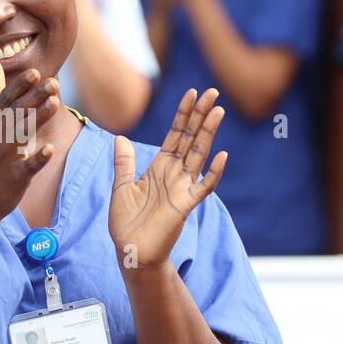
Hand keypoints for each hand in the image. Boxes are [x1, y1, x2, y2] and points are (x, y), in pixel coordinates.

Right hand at [0, 61, 58, 221]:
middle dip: (34, 97)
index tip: (34, 72)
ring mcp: (4, 157)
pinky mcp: (14, 177)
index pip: (5, 101)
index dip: (19, 87)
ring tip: (55, 103)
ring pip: (22, 134)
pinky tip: (49, 149)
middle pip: (17, 113)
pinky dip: (37, 158)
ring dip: (38, 118)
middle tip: (53, 82)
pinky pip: (27, 166)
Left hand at [109, 87, 226, 267]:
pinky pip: (203, 187)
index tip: (192, 94)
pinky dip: (213, 172)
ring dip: (208, 133)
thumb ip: (124, 163)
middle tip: (212, 92)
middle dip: (200, 115)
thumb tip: (120, 138)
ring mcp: (182, 188)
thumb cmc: (126, 222)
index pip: (175, 135)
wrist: (131, 251)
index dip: (183, 115)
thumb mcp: (121, 187)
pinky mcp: (185, 205)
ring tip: (218, 111)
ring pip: (198, 155)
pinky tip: (222, 156)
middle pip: (190, 138)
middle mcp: (174, 174)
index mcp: (159, 167)